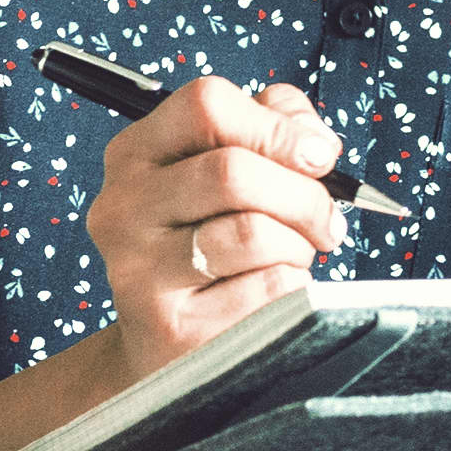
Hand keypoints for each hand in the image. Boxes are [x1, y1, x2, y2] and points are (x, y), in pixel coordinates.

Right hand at [82, 76, 346, 390]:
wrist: (170, 345)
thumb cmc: (212, 241)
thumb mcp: (228, 171)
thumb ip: (272, 127)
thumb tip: (314, 140)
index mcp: (135, 153)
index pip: (206, 104)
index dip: (278, 125)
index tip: (320, 156)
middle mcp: (122, 207)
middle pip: (233, 171)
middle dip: (303, 194)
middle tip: (327, 221)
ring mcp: (136, 270)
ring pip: (252, 232)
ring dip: (298, 244)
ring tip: (293, 256)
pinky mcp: (167, 327)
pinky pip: (265, 289)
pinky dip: (291, 286)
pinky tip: (272, 294)